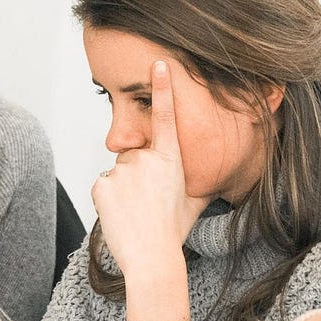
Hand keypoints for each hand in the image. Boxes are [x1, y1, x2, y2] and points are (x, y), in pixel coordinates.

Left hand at [91, 60, 209, 276]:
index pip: (167, 117)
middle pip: (134, 156)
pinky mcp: (102, 184)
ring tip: (134, 212)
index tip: (158, 62)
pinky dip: (108, 200)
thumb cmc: (174, 233)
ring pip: (118, 174)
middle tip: (146, 203)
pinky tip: (120, 214)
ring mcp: (123, 170)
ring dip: (122, 190)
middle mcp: (147, 159)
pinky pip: (103, 186)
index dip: (163, 88)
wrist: (153, 258)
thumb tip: (217, 183)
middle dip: (137, 175)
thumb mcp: (194, 203)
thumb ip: (199, 184)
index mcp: (171, 160)